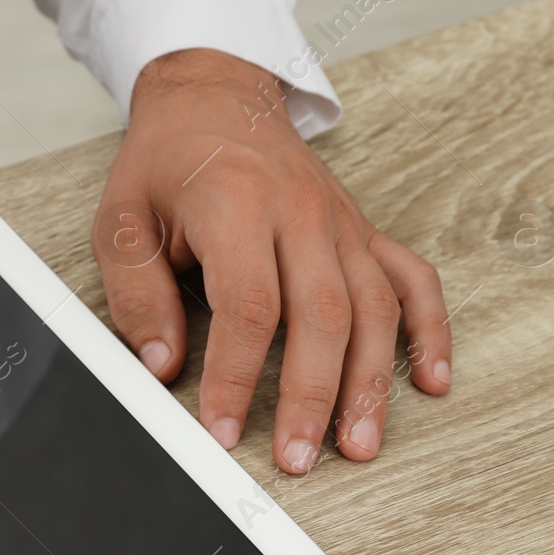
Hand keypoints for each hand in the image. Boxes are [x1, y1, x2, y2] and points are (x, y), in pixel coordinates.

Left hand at [92, 48, 451, 473]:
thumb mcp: (122, 220)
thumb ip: (138, 293)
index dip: (238, 377)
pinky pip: (412, 280)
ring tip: (359, 444)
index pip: (249, 307)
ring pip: (373, 307)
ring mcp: (339, 222)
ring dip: (371, 381)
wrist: (215, 96)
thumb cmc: (166, 161)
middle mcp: (300, 213)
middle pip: (322, 316)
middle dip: (311, 396)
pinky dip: (429, 330)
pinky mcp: (362, 229)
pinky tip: (431, 381)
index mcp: (236, 206)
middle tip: (299, 459)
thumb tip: (163, 364)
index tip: (223, 430)